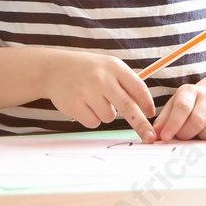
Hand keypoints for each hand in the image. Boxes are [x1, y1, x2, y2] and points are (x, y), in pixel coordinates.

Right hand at [43, 50, 157, 141]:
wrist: (55, 69)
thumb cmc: (88, 70)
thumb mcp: (108, 67)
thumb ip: (126, 83)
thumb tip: (145, 107)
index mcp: (114, 67)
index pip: (138, 88)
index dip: (147, 104)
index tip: (151, 115)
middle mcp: (102, 78)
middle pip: (128, 107)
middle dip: (141, 125)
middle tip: (150, 137)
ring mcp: (87, 92)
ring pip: (109, 117)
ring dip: (105, 114)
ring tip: (93, 99)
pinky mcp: (75, 105)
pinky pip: (93, 122)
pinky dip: (91, 118)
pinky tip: (83, 104)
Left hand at [153, 81, 205, 140]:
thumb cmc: (188, 108)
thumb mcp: (172, 108)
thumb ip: (163, 121)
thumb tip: (153, 136)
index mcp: (189, 91)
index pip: (182, 107)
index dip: (173, 124)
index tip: (165, 138)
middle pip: (198, 119)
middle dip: (187, 133)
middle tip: (182, 137)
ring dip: (205, 136)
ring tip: (199, 136)